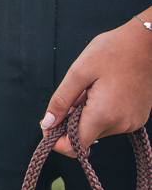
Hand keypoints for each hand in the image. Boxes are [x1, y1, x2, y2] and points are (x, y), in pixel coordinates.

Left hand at [40, 18, 151, 156]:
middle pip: (84, 137)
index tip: (48, 122)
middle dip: (70, 120)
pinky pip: (111, 122)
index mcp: (103, 116)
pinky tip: (102, 91)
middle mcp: (120, 125)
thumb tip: (47, 123)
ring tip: (90, 89)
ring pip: (96, 128)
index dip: (56, 139)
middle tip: (73, 95)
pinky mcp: (137, 117)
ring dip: (85, 114)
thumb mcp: (78, 72)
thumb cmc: (112, 51)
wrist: (147, 42)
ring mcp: (131, 122)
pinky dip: (99, 112)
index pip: (74, 147)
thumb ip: (61, 101)